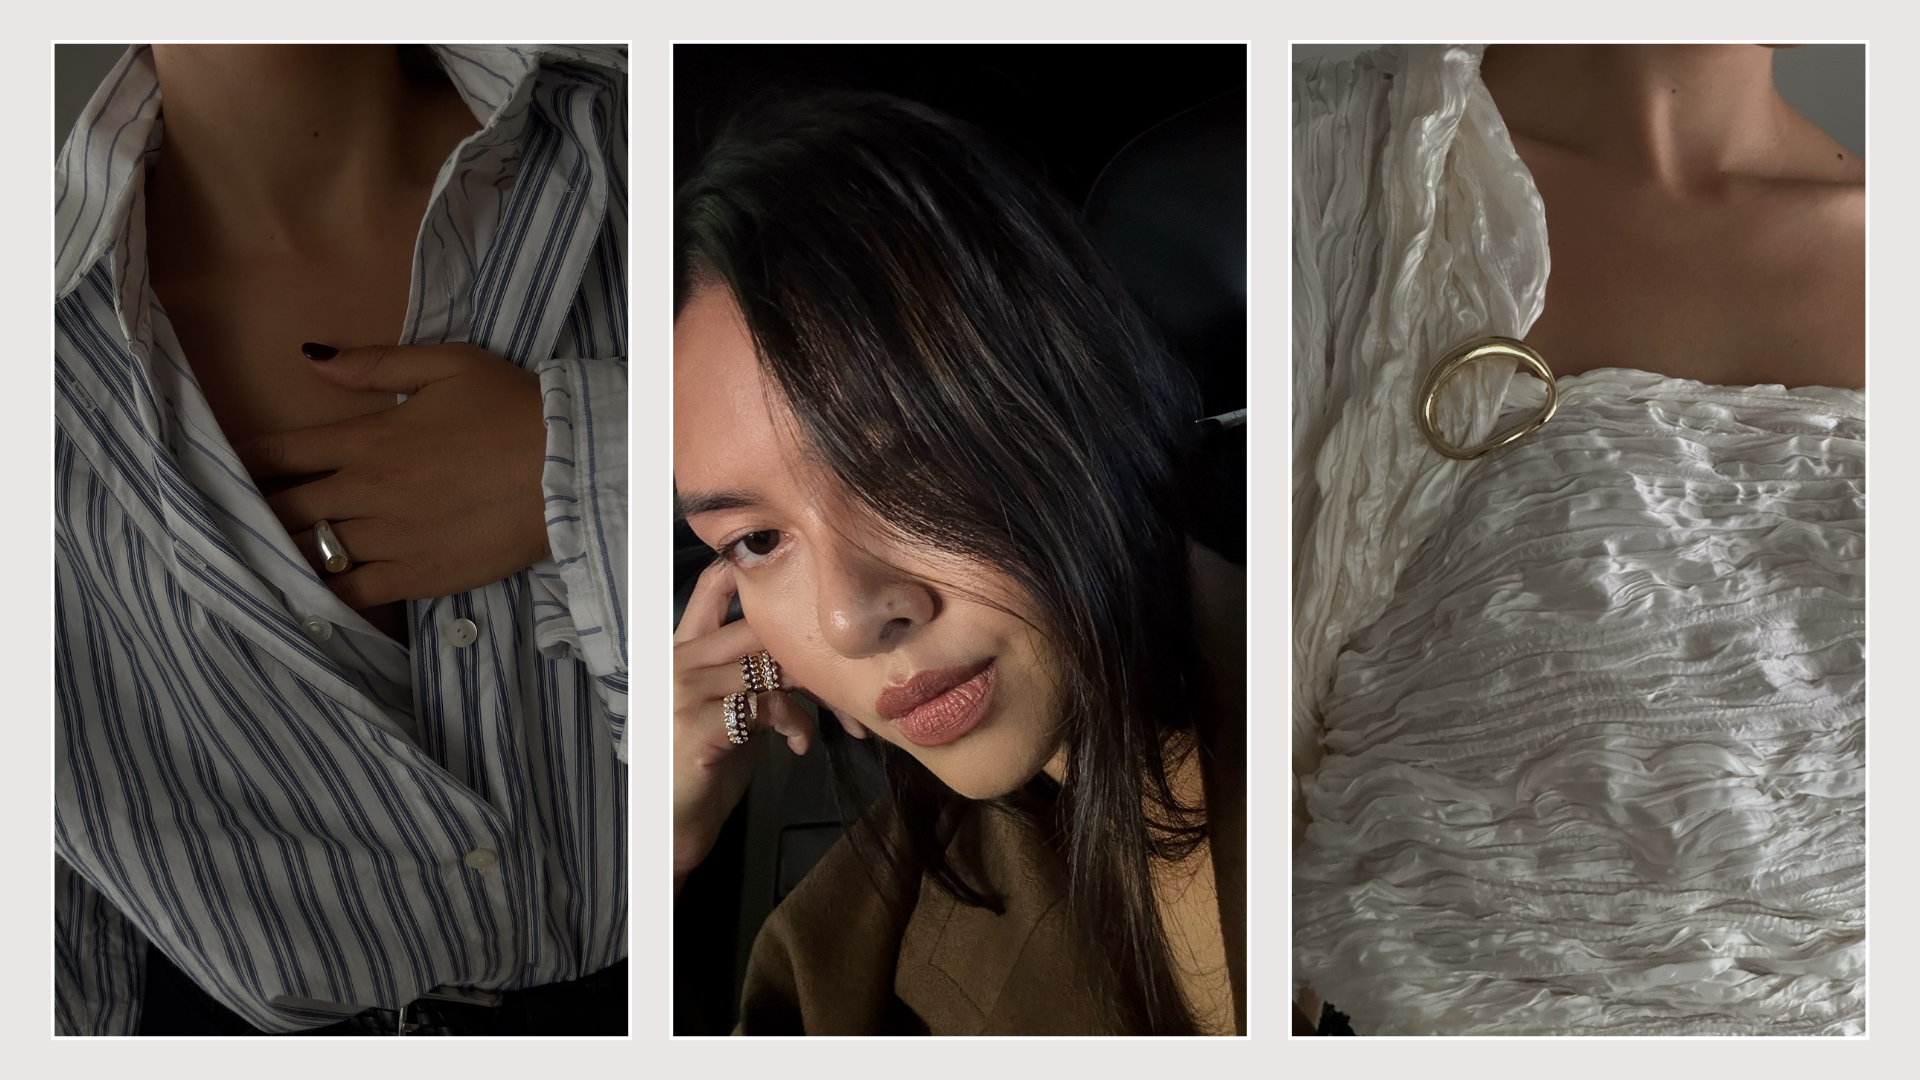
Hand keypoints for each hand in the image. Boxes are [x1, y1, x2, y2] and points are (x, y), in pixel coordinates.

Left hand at [234, 342, 549, 608]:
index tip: (224, 469)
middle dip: (254, 512)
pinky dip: (325, 593)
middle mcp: (366, 491)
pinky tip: (308, 594)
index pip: (283, 452)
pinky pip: (352, 591)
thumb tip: (310, 359)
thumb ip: (374, 364)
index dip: (245, 461)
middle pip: (285, 507)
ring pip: (311, 551)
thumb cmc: (510, 409)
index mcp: (368, 439)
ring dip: (282, 552)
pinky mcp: (416, 575)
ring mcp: (388, 537)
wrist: (565, 470)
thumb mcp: (447, 365)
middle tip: (233, 520)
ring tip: (261, 558)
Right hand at [672, 561, 818, 897]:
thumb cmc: (709, 761)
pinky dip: (793, 723)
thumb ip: (756, 669)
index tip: (804, 598)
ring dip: (809, 695)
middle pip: (760, 625)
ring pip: (769, 664)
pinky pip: (764, 704)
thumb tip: (812, 648)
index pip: (714, 582)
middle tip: (841, 685)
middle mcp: (679, 660)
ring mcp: (684, 691)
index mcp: (684, 647)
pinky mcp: (697, 725)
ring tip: (817, 726)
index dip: (756, 574)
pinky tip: (797, 744)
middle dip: (810, 654)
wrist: (675, 822)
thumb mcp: (732, 703)